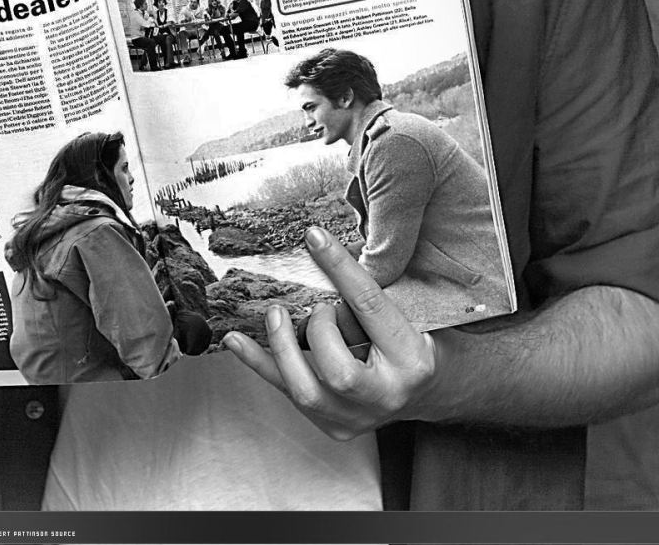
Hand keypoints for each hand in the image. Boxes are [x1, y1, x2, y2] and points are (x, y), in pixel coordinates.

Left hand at [224, 225, 436, 439]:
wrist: (427, 390)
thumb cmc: (413, 340)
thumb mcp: (406, 310)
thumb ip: (366, 288)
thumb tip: (320, 242)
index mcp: (412, 358)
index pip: (370, 307)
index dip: (339, 269)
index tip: (313, 237)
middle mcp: (387, 395)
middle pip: (337, 371)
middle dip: (318, 330)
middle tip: (319, 308)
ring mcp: (358, 418)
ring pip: (306, 391)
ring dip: (281, 347)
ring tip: (275, 314)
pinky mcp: (334, 425)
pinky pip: (287, 392)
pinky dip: (259, 363)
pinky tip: (235, 340)